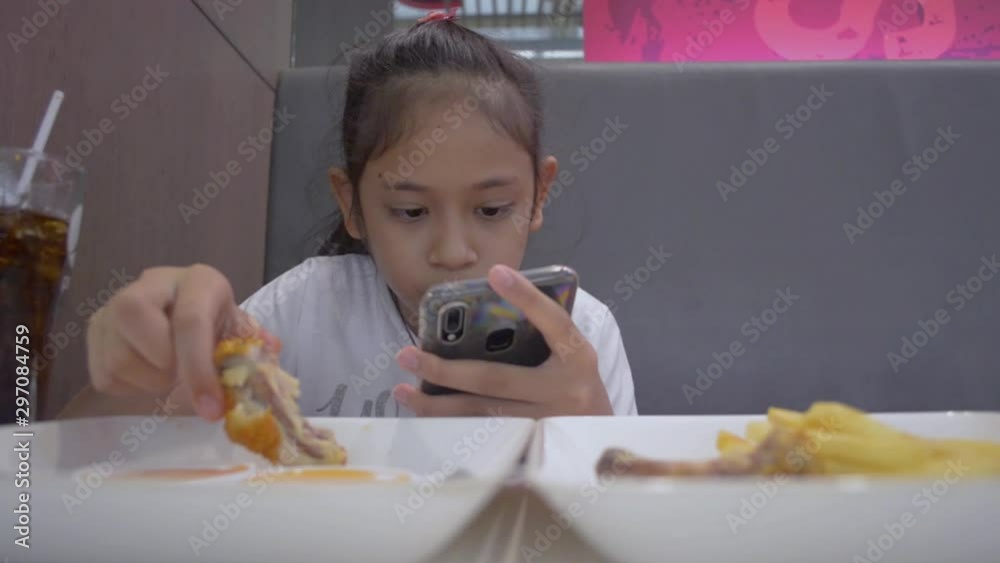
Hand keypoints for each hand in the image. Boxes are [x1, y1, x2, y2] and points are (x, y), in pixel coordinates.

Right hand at [86, 264, 275, 420]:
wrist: (187, 313)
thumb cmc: (219, 325)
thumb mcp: (241, 332)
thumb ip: (254, 347)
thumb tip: (269, 351)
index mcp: (199, 281)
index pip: (190, 320)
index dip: (199, 370)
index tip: (211, 410)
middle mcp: (152, 283)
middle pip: (133, 315)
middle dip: (161, 362)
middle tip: (180, 376)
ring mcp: (115, 304)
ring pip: (117, 353)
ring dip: (149, 380)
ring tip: (169, 374)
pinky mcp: (95, 329)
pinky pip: (104, 373)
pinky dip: (131, 387)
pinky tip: (150, 374)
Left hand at [392, 264, 613, 417]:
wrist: (602, 439)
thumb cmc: (575, 384)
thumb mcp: (571, 356)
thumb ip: (540, 334)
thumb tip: (480, 311)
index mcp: (578, 356)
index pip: (552, 320)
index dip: (526, 296)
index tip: (495, 272)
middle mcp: (563, 390)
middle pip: (496, 379)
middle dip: (446, 368)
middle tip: (407, 354)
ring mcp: (545, 424)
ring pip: (482, 414)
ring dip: (437, 403)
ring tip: (404, 390)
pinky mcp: (531, 448)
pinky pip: (484, 437)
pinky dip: (452, 426)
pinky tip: (426, 416)